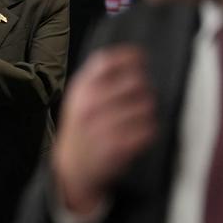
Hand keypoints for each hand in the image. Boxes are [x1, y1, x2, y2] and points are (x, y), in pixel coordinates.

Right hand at [52, 45, 155, 216]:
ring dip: (147, 112)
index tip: (141, 58)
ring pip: (146, 106)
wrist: (73, 167)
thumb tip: (131, 58)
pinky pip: (149, 129)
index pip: (107, 61)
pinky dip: (148, 131)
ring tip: (136, 119)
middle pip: (135, 81)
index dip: (129, 56)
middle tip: (139, 97)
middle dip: (143, 88)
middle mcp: (90, 104)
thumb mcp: (79, 99)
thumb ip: (98, 79)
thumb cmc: (81, 129)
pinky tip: (137, 134)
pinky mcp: (118, 145)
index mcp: (80, 90)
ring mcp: (104, 125)